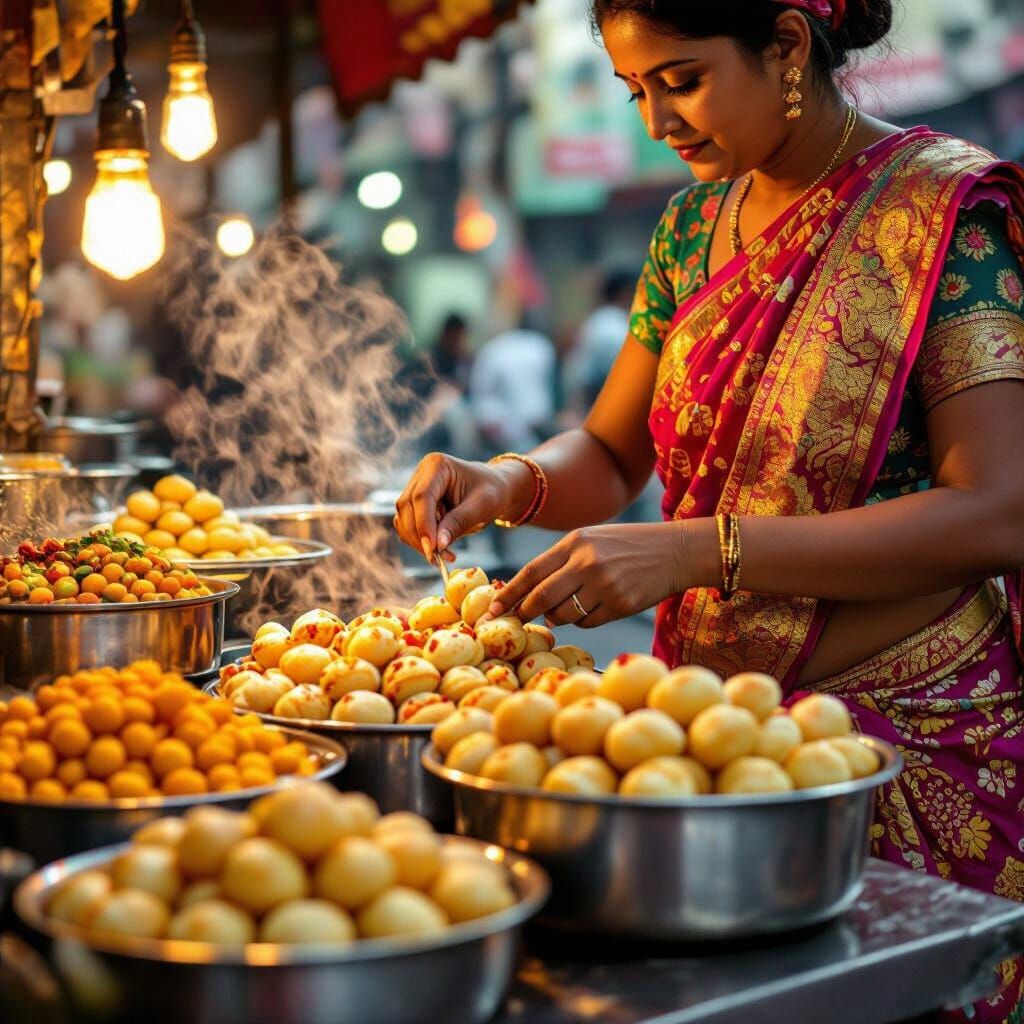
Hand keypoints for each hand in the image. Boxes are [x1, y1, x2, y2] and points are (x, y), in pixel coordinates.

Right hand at [393, 452, 530, 559]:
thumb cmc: (492, 492)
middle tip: (439, 559)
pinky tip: (440, 550)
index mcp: (437, 465)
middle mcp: (421, 474)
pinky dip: (419, 541)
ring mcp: (415, 488)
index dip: (424, 524)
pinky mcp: (414, 504)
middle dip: (420, 537)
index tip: (432, 549)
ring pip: (403, 519)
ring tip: (445, 556)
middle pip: (407, 508)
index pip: (422, 496)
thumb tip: (437, 545)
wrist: (495, 488)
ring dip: (419, 542)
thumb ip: (458, 523)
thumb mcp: (481, 506)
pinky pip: (407, 526)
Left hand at [487, 522, 692, 627]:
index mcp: (575, 542)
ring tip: (574, 604)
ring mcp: (604, 585)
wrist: (676, 550)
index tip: (492, 609)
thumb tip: (530, 598)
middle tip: (517, 621)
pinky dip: (585, 620)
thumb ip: (562, 562)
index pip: (531, 572)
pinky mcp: (620, 604)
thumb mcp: (592, 540)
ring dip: (559, 616)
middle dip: (525, 612)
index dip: (509, 594)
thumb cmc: (629, 545)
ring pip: (563, 614)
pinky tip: (599, 605)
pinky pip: (587, 622)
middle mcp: (586, 562)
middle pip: (541, 597)